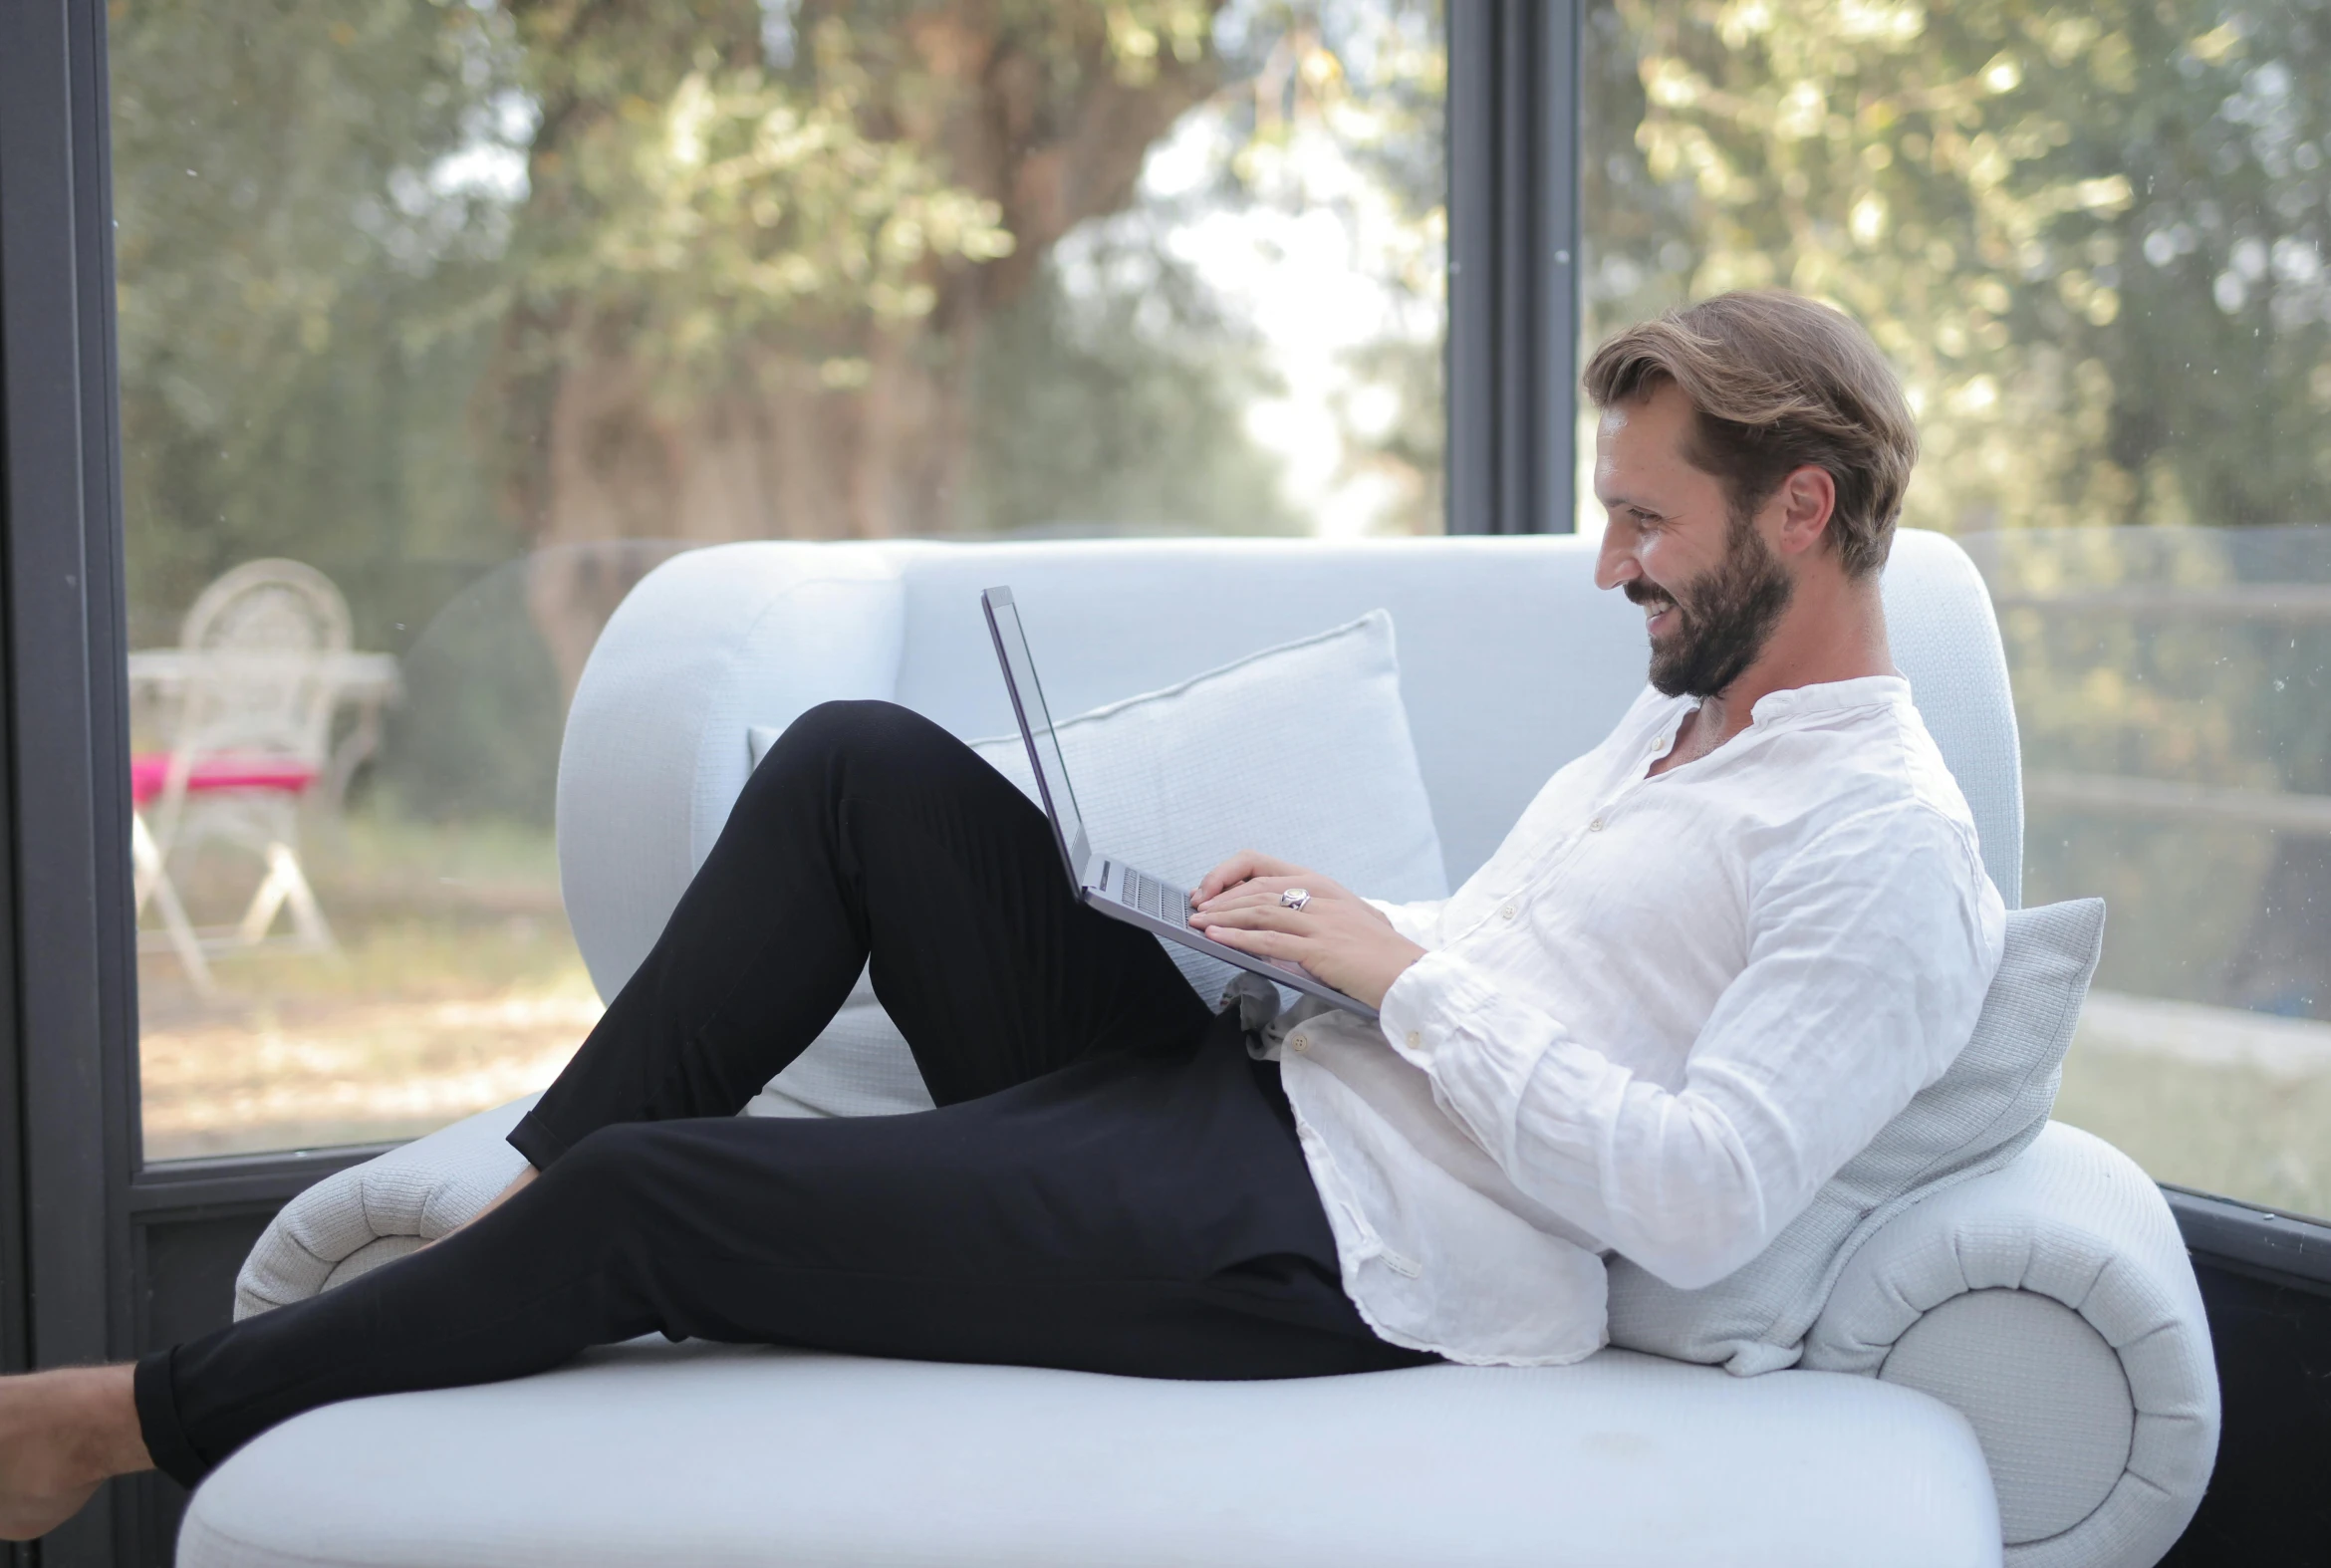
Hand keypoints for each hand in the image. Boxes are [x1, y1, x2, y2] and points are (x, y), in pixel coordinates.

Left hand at [1189, 851, 1425, 1009]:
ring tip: (1198, 923)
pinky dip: (1238, 938)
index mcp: (1324, 886)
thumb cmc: (1381, 955)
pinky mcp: (1320, 949)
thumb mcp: (1347, 921)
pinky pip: (1270, 941)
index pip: (1264, 868)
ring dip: (1223, 917)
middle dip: (1220, 899)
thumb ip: (1315, 917)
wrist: (1411, 975)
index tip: (1210, 891)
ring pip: (1259, 910)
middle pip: (1256, 889)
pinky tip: (1218, 939)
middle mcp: (1321, 896)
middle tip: (1196, 910)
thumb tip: (1275, 928)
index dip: (1231, 876)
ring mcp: (1321, 921)